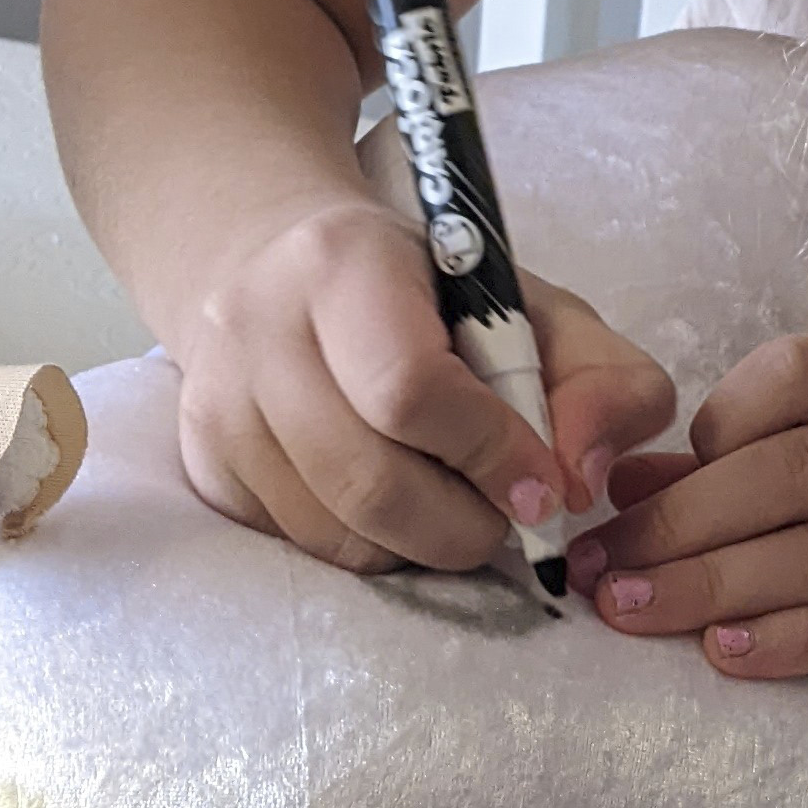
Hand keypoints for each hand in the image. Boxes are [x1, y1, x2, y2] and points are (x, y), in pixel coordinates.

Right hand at [174, 194, 675, 573]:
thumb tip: (584, 479)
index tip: (542, 487)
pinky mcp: (204, 464)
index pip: (410, 389)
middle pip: (369, 481)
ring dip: (420, 544)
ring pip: (335, 532)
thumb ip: (603, 378)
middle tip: (506, 517)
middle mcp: (257, 330)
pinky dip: (370, 545)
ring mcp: (219, 405)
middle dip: (463, 525)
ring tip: (454, 503)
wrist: (270, 261)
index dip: (490, 454)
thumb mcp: (532, 304)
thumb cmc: (422, 289)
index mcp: (342, 264)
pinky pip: (303, 546)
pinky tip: (394, 500)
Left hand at [566, 335, 807, 723]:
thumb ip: (761, 476)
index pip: (795, 373)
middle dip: (678, 524)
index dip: (707, 427)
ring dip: (714, 586)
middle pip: (789, 473)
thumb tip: (624, 488)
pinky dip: (796, 641)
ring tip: (632, 614)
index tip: (636, 491)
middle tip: (596, 570)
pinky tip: (730, 656)